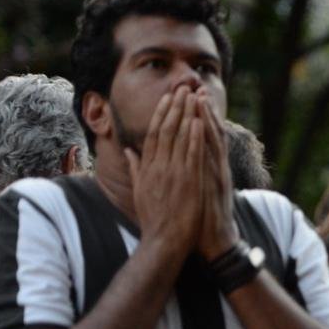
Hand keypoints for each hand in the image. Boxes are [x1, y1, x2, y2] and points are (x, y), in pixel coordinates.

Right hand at [126, 88, 203, 255]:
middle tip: (182, 87)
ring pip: (179, 138)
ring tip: (193, 96)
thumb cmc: (153, 219)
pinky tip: (200, 121)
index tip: (168, 97)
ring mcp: (173, 173)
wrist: (163, 241)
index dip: (161, 113)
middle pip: (166, 130)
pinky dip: (195, 136)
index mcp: (148, 167)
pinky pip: (192, 154)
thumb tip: (129, 151)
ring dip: (187, 114)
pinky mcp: (188, 182)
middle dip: (175, 107)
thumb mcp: (139, 190)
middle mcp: (158, 166)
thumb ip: (135, 168)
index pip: (154, 134)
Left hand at [195, 95, 239, 260]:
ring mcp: (218, 174)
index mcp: (206, 170)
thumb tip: (176, 164)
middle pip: (209, 133)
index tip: (186, 99)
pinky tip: (202, 124)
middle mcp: (215, 168)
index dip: (194, 118)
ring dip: (206, 118)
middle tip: (195, 88)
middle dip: (201, 111)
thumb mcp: (192, 194)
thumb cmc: (200, 221)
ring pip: (213, 140)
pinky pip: (213, 156)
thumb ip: (186, 176)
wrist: (215, 243)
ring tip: (200, 97)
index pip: (200, 139)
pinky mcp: (218, 183)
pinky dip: (208, 139)